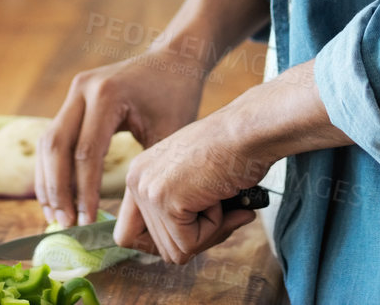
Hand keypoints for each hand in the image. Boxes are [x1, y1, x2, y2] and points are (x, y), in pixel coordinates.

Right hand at [36, 47, 206, 227]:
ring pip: (49, 143)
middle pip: (57, 147)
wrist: (174, 58)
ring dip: (49, 182)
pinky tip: (58, 195)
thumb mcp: (167, 135)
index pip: (85, 153)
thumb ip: (143, 171)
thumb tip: (122, 222)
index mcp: (107, 95)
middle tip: (66, 224)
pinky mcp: (73, 98)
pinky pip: (55, 136)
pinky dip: (53, 167)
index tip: (86, 221)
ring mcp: (75, 91)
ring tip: (56, 216)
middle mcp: (83, 89)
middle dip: (58, 190)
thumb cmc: (177, 96)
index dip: (83, 191)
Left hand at [112, 107, 265, 263]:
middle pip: (157, 247)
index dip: (160, 242)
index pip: (128, 233)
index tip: (188, 233)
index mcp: (140, 172)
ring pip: (175, 250)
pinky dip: (214, 228)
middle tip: (221, 214)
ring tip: (219, 198)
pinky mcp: (165, 199)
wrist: (250, 129)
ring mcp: (148, 190)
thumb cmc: (234, 149)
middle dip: (195, 239)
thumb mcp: (196, 179)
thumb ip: (184, 211)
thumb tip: (185, 250)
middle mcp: (137, 180)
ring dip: (207, 233)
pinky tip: (219, 197)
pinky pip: (190, 243)